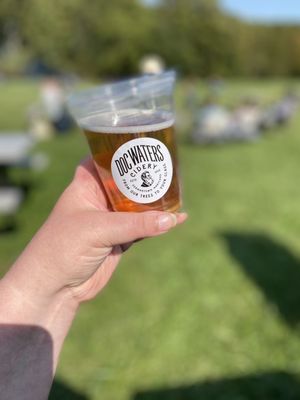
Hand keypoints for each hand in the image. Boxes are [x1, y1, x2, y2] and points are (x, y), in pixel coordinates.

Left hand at [6, 158, 186, 305]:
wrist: (55, 287)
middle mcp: (99, 200)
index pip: (104, 159)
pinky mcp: (119, 240)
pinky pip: (143, 228)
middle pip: (127, 182)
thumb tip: (170, 218)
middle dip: (146, 176)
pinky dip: (158, 224)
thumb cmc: (63, 248)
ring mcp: (110, 220)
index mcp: (86, 186)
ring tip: (179, 191)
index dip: (122, 149)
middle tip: (170, 165)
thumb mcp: (98, 229)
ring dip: (156, 202)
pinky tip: (176, 219)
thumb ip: (135, 224)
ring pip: (138, 206)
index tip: (144, 142)